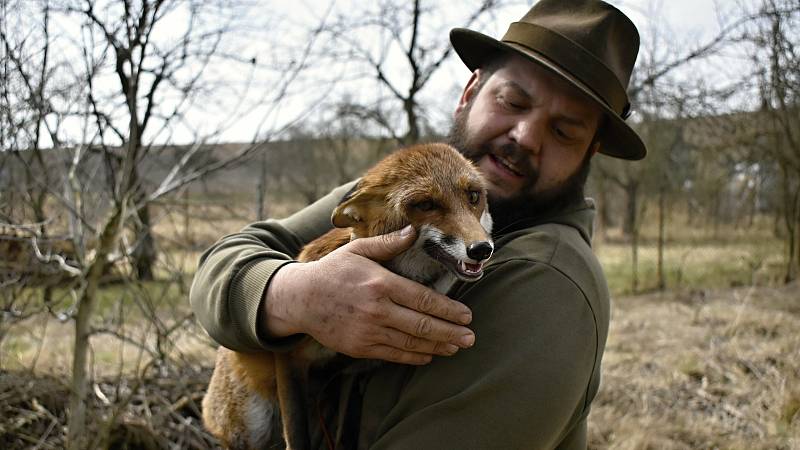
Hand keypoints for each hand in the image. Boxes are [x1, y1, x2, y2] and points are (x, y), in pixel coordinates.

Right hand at [263, 226, 474, 364]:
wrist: (300, 299)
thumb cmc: (332, 271)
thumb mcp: (358, 249)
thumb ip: (388, 243)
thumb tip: (414, 231)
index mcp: (380, 284)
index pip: (423, 299)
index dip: (448, 309)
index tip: (467, 315)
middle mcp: (377, 310)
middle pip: (422, 325)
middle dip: (450, 332)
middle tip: (470, 337)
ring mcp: (368, 331)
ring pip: (411, 343)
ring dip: (438, 346)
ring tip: (456, 347)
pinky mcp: (360, 347)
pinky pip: (394, 355)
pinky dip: (414, 356)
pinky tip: (430, 355)